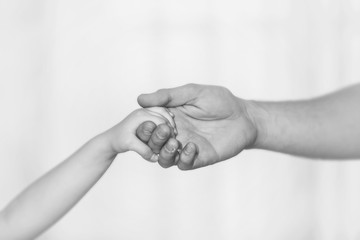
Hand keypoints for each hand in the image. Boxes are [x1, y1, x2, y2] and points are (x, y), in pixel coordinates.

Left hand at [102, 107, 175, 161]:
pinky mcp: (145, 114)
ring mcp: (144, 111)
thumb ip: (143, 150)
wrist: (110, 139)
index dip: (169, 130)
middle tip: (176, 136)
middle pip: (163, 113)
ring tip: (174, 131)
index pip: (160, 120)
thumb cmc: (118, 140)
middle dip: (172, 124)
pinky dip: (166, 117)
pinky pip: (159, 112)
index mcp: (140, 115)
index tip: (174, 139)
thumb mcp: (129, 145)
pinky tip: (171, 125)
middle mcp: (143, 111)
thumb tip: (156, 157)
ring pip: (162, 110)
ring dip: (170, 120)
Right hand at [137, 84, 257, 169]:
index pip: (148, 126)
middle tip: (165, 130)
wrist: (244, 116)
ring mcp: (186, 147)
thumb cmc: (220, 101)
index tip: (148, 121)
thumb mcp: (192, 93)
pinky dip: (184, 158)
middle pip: (152, 145)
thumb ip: (168, 96)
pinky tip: (192, 146)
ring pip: (164, 159)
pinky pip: (184, 164)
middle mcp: (175, 134)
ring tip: (173, 143)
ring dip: (164, 153)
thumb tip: (140, 98)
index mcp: (169, 118)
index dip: (144, 127)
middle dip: (153, 140)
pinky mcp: (200, 158)